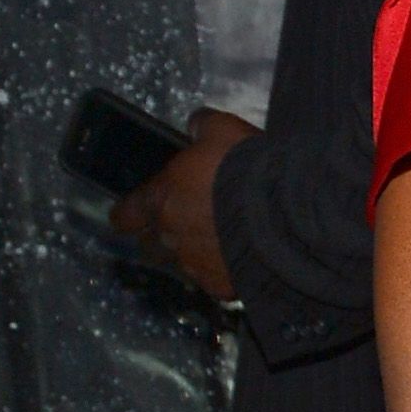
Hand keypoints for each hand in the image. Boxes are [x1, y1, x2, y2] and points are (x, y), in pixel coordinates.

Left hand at [108, 107, 252, 303]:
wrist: (284, 214)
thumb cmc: (245, 170)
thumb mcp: (223, 130)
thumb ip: (202, 126)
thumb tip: (195, 126)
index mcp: (161, 198)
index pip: (126, 214)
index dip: (127, 214)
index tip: (129, 215)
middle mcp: (170, 236)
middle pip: (151, 244)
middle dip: (161, 235)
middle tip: (182, 224)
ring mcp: (194, 265)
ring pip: (182, 264)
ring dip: (193, 253)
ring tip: (217, 242)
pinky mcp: (220, 285)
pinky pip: (213, 279)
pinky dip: (222, 270)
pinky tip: (240, 257)